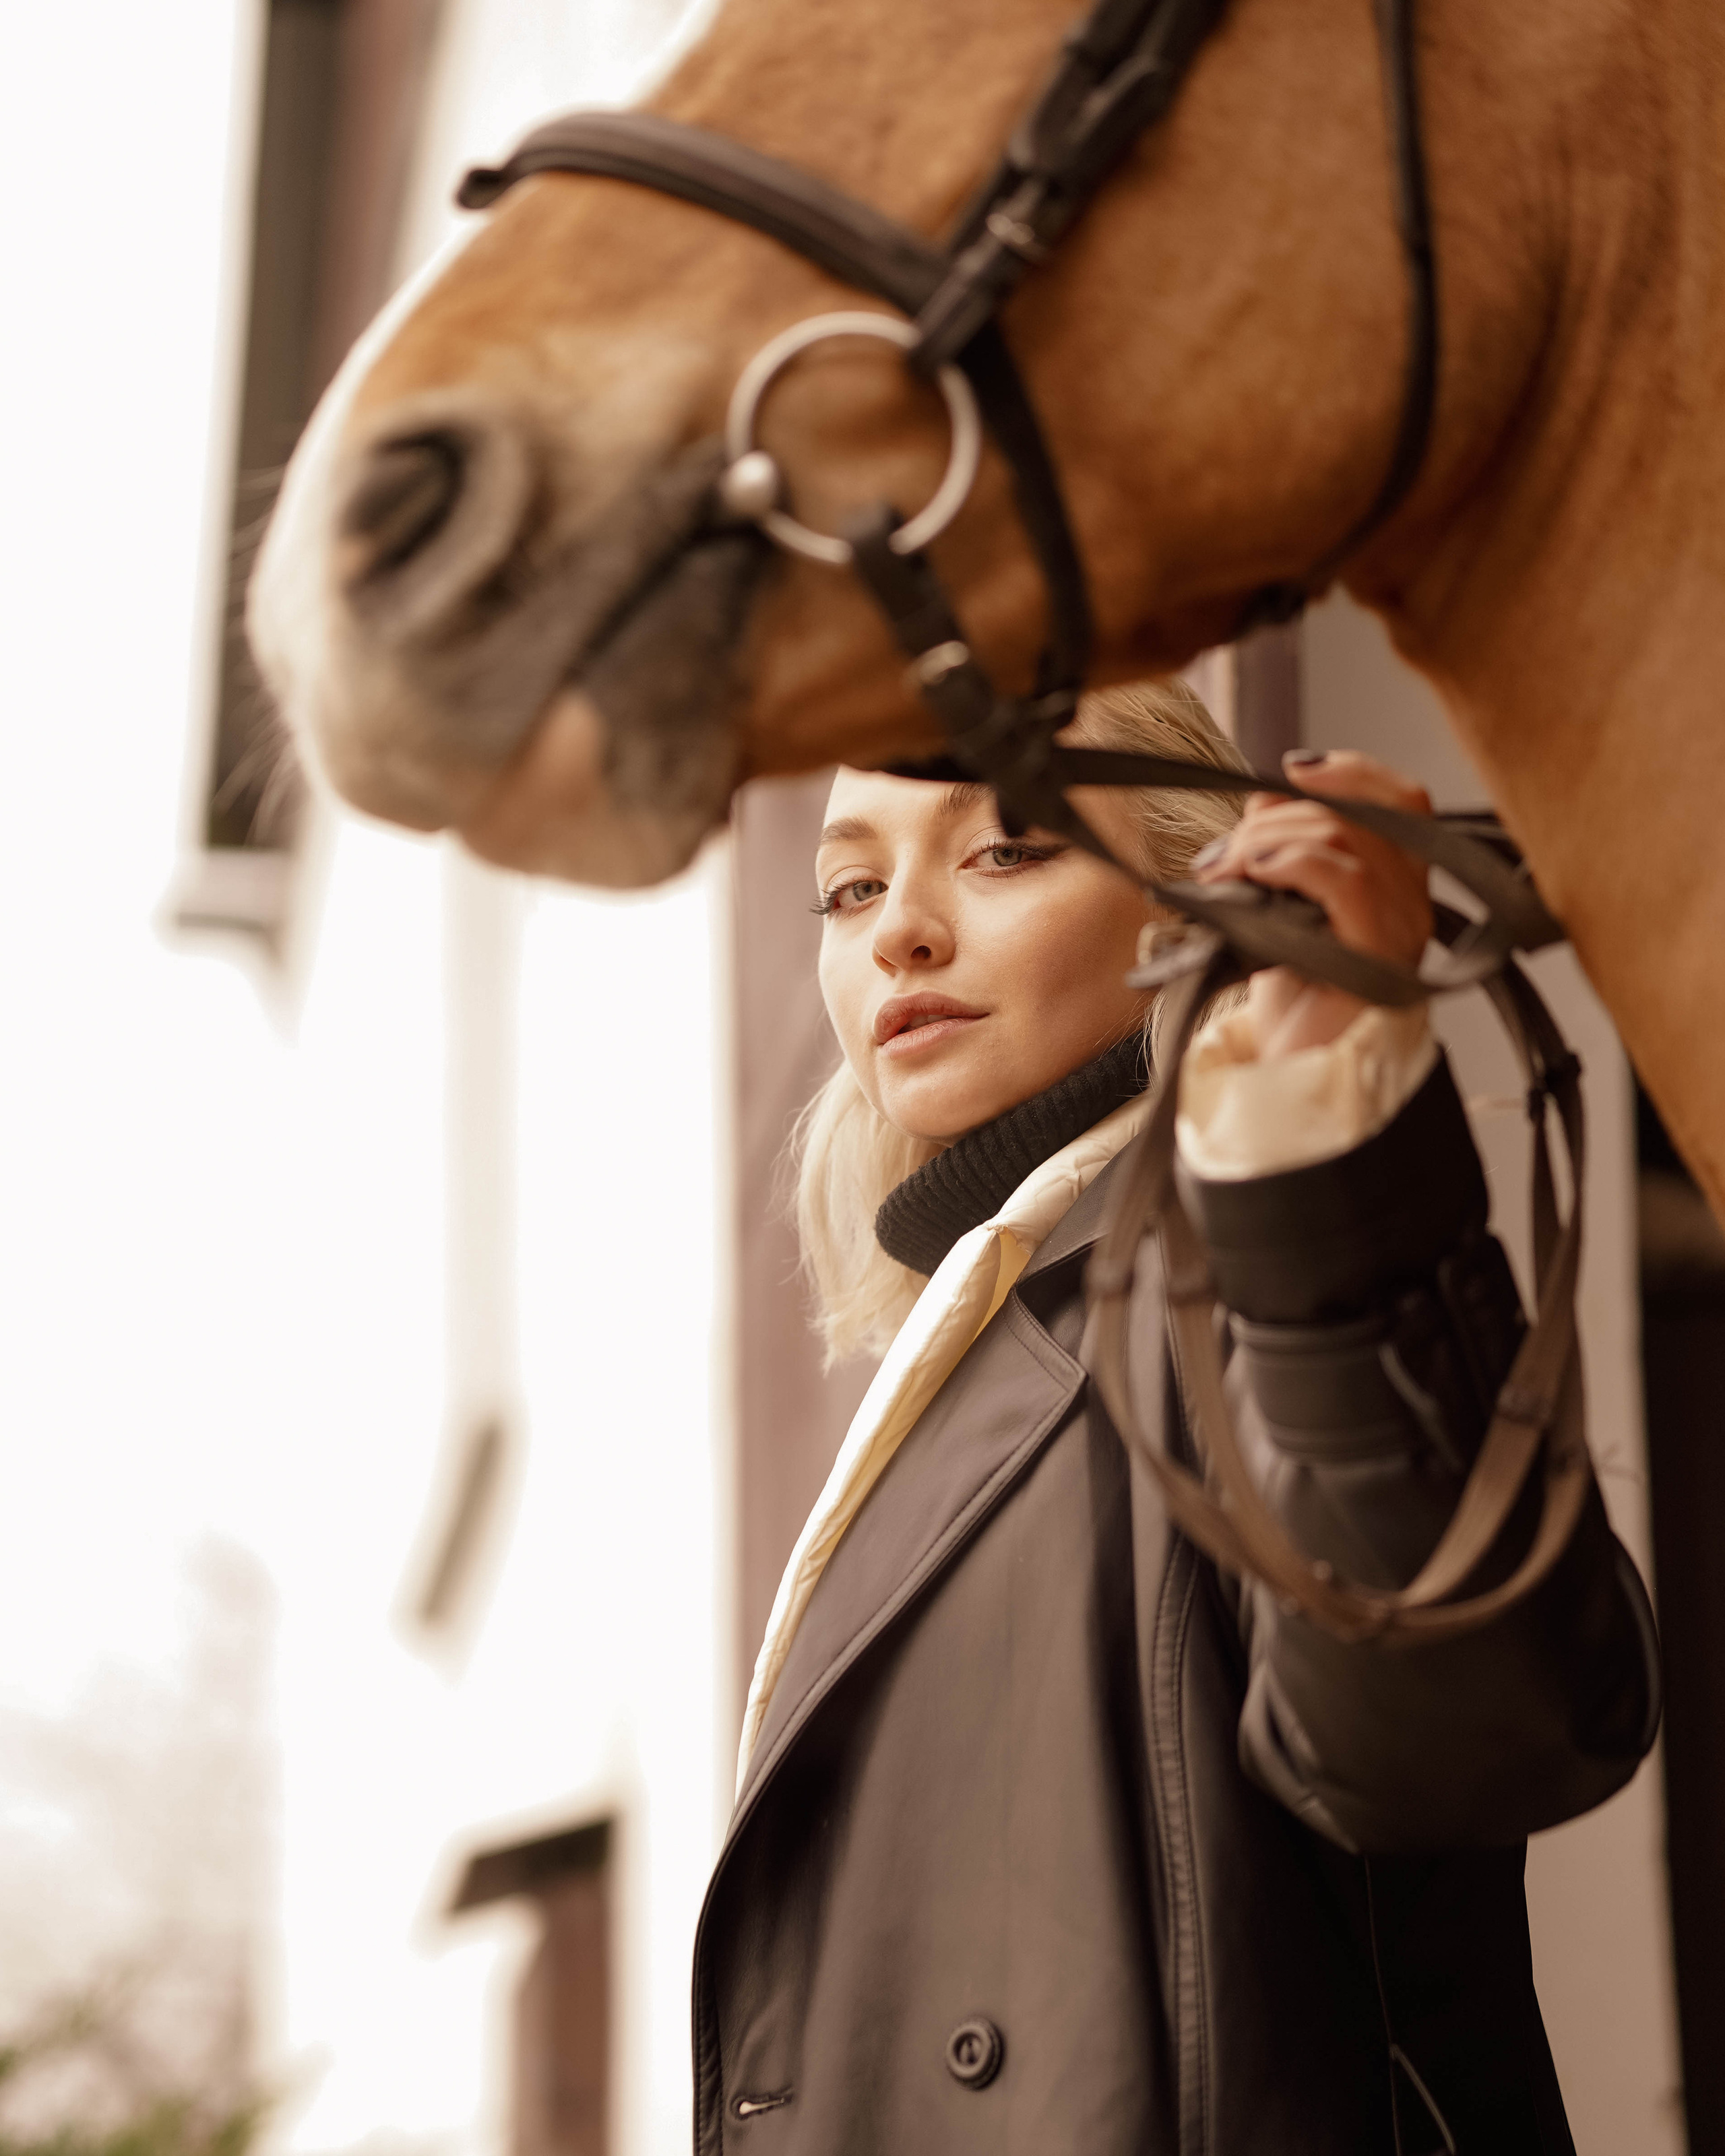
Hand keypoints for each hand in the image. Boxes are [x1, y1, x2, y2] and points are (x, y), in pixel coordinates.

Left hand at [1191, 748, 1432, 1059]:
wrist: (1293, 1079)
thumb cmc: (1290, 1004)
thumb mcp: (1279, 912)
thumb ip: (1282, 855)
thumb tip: (1262, 799)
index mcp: (1397, 887)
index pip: (1403, 800)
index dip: (1350, 771)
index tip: (1290, 771)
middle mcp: (1412, 904)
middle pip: (1360, 812)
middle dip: (1278, 815)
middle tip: (1222, 854)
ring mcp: (1400, 931)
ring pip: (1347, 836)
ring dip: (1268, 838)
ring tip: (1222, 870)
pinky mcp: (1378, 959)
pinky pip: (1347, 879)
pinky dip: (1290, 860)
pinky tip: (1251, 872)